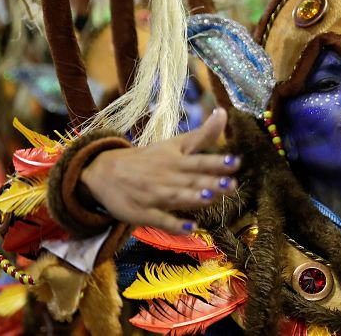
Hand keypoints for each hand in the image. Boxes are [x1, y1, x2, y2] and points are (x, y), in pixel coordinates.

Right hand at [81, 108, 239, 233]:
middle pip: (191, 180)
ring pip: (176, 197)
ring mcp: (153, 195)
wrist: (104, 171)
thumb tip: (224, 112)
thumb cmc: (148, 158)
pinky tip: (190, 228)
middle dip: (210, 182)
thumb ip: (202, 135)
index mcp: (175, 159)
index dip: (217, 161)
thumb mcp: (174, 144)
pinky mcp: (143, 213)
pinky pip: (160, 220)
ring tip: (210, 198)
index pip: (199, 160)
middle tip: (232, 184)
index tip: (236, 161)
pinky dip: (174, 225)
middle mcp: (166, 176)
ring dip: (192, 198)